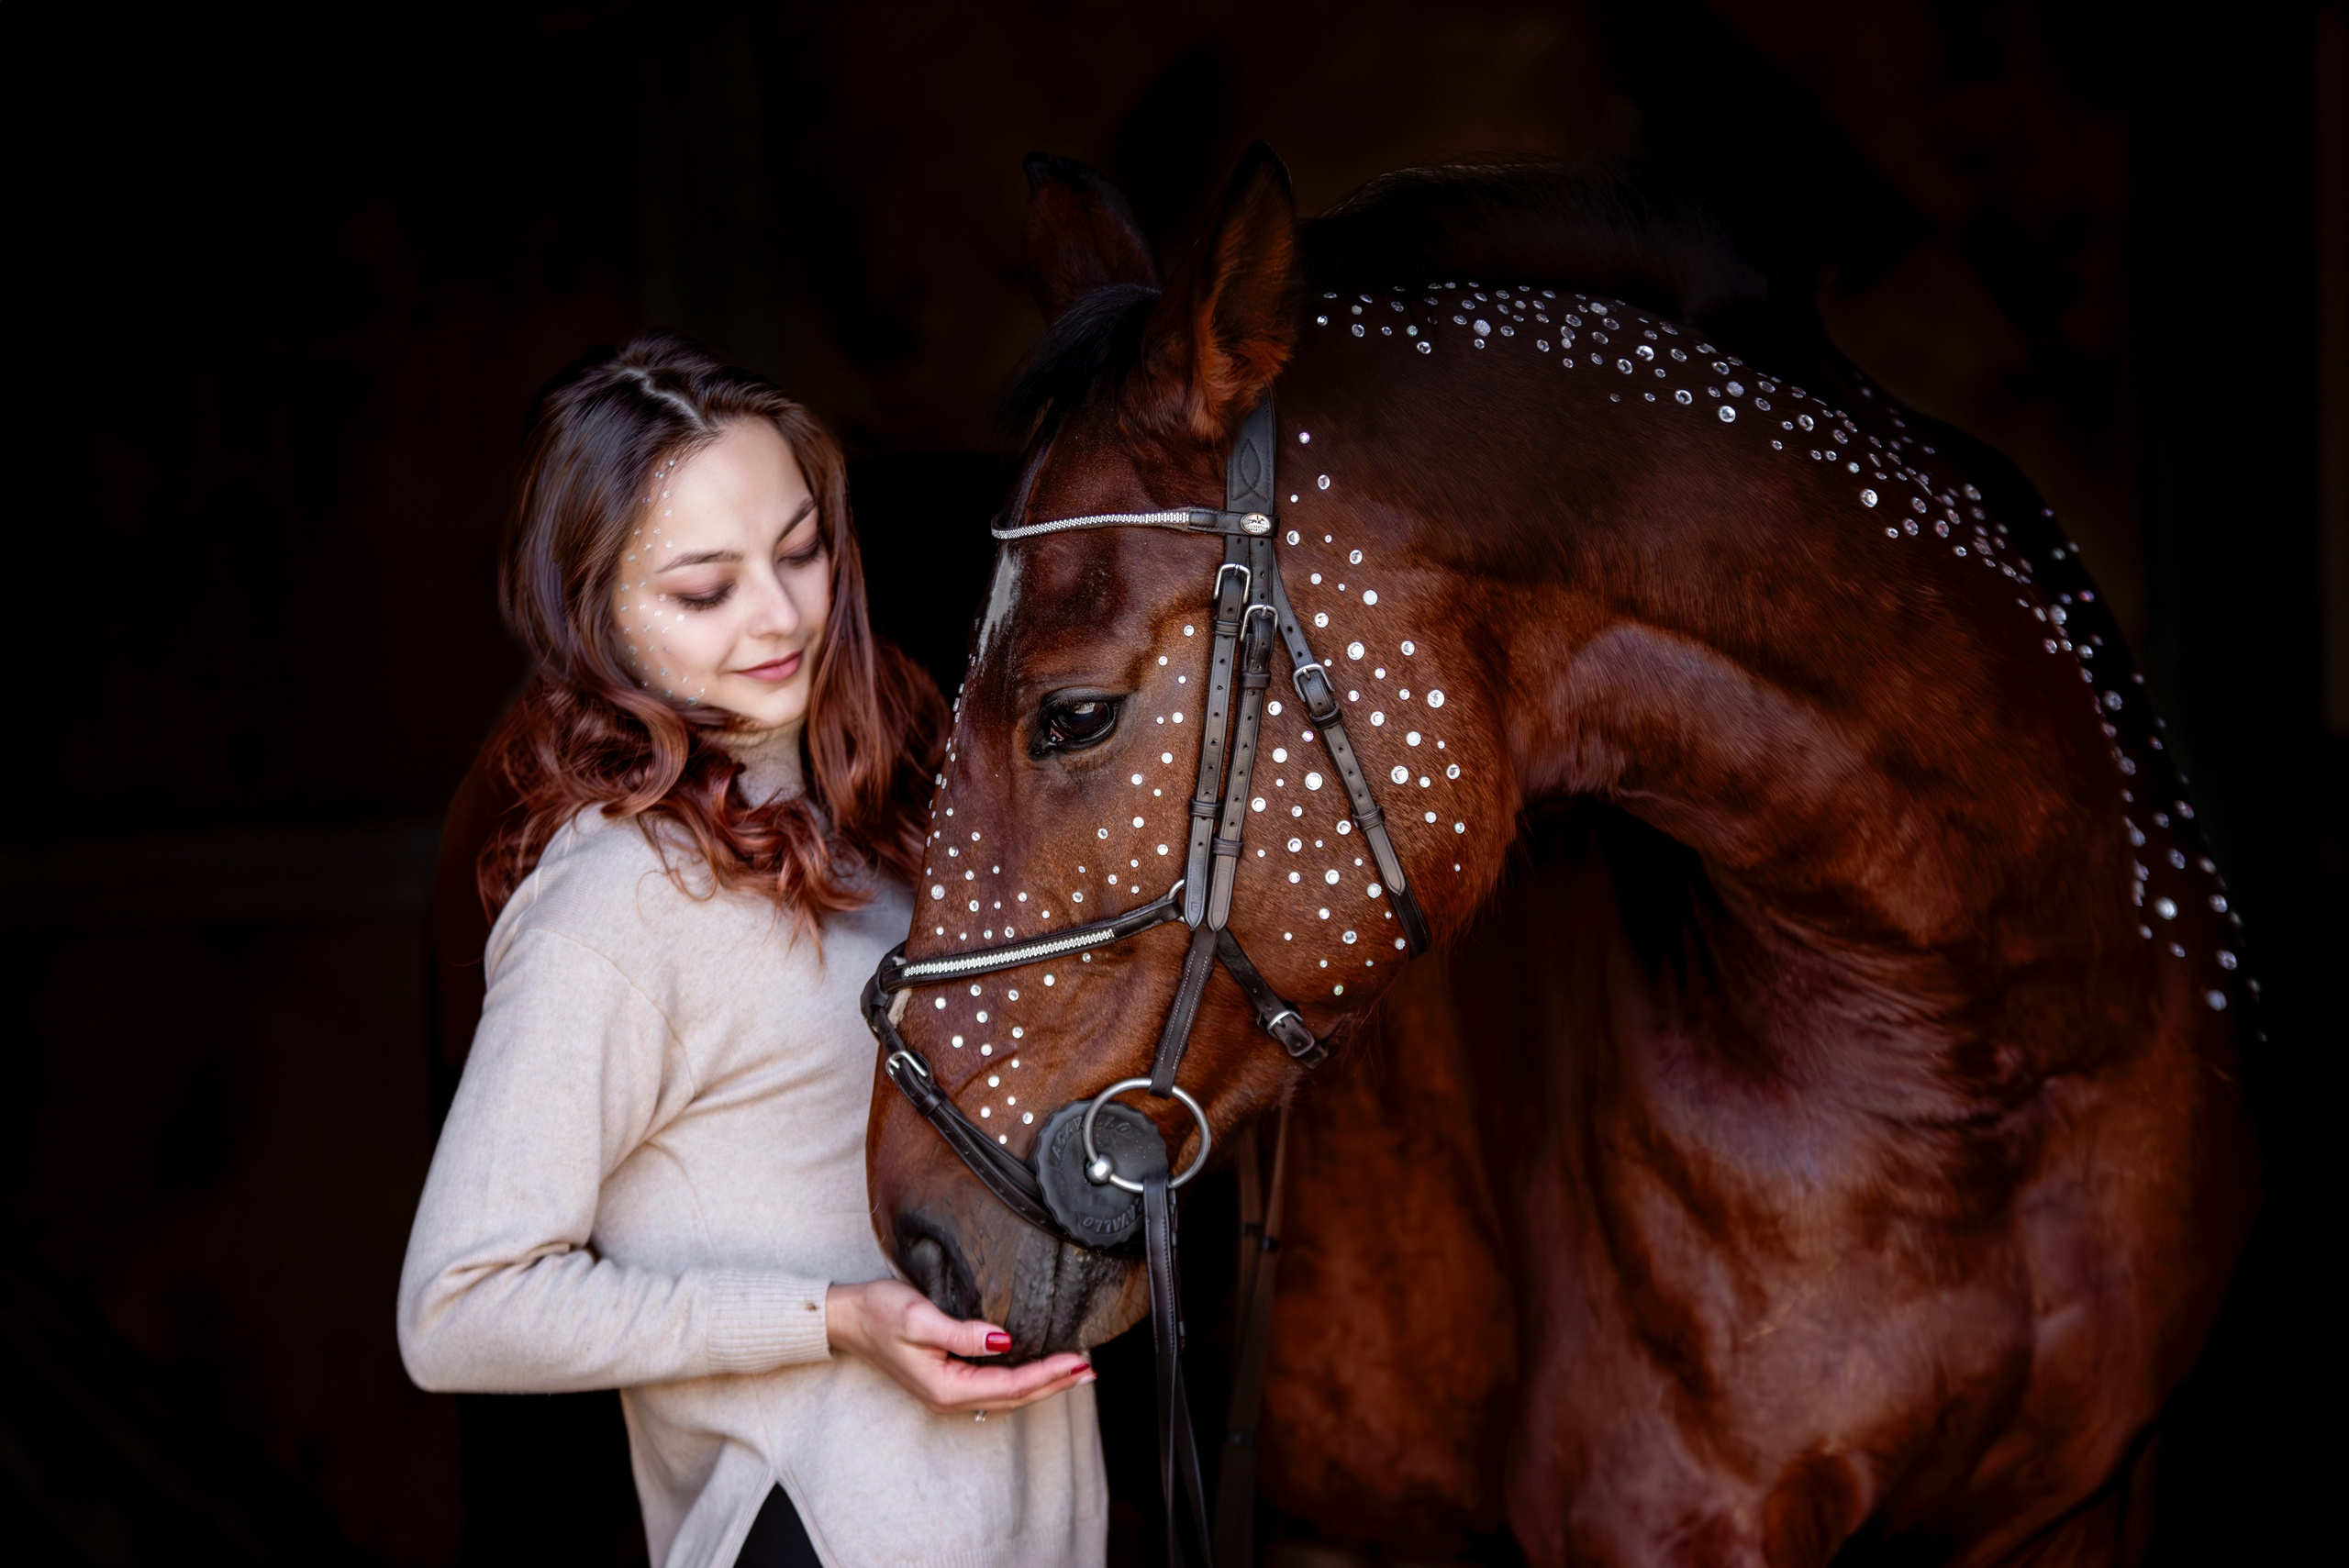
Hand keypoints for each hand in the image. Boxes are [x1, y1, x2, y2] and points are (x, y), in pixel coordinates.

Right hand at [824, 1278, 1094, 1413]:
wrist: (847, 1317)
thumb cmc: (878, 1313)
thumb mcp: (919, 1318)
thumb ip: (962, 1333)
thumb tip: (1003, 1340)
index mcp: (946, 1387)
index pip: (1011, 1385)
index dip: (1048, 1373)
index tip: (1078, 1360)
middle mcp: (950, 1396)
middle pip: (1015, 1397)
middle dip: (1054, 1383)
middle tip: (1089, 1370)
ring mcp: (948, 1391)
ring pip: (1007, 1394)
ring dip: (1042, 1383)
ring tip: (1074, 1371)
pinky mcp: (947, 1378)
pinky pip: (994, 1385)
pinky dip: (1022, 1378)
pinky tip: (1036, 1367)